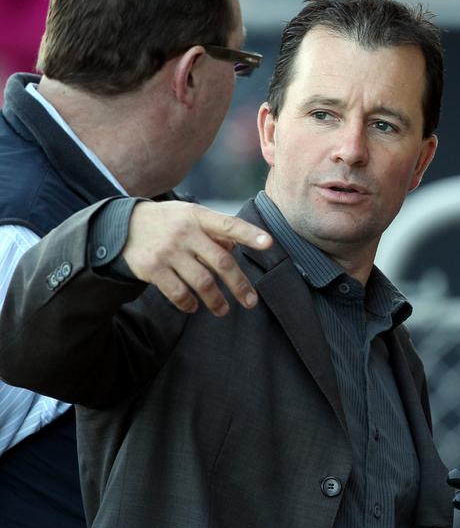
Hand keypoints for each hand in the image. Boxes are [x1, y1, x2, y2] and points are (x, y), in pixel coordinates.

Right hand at [121, 202, 272, 315]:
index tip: (269, 243)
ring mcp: (168, 250)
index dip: (249, 234)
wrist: (121, 225)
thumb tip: (237, 247)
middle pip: (221, 261)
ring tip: (223, 310)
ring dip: (216, 300)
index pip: (228, 224)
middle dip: (239, 284)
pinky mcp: (152, 268)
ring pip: (202, 282)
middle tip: (250, 302)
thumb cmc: (168, 223)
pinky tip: (194, 307)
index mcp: (198, 216)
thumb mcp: (190, 217)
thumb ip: (214, 231)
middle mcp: (184, 232)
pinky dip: (189, 303)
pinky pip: (178, 292)